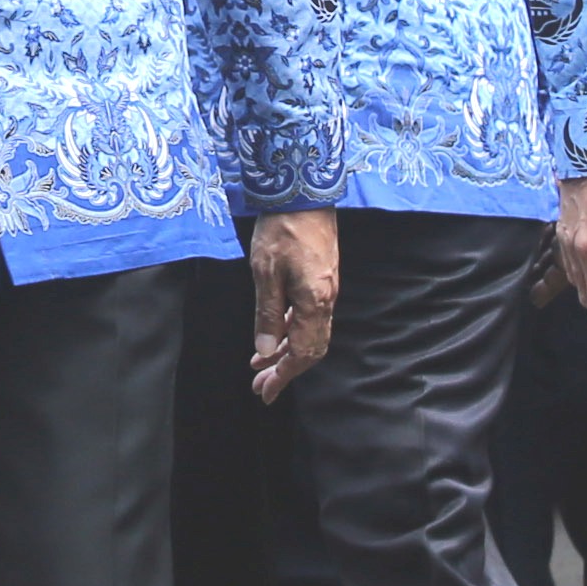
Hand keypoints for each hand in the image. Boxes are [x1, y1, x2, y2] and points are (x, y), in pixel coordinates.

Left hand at [246, 208, 338, 398]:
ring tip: (262, 364)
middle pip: (310, 349)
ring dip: (287, 352)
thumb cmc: (282, 230)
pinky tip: (274, 334)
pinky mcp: (321, 279)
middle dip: (285, 370)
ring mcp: (326, 290)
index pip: (303, 353)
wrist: (304, 193)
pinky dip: (291, 332)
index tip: (265, 392)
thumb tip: (265, 349)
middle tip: (260, 386)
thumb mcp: (265, 272)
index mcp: (314, 303)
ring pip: (310, 334)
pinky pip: (309, 317)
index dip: (284, 376)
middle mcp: (326, 301)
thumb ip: (267, 313)